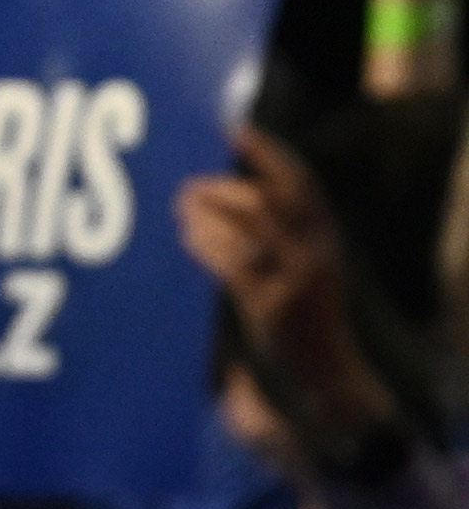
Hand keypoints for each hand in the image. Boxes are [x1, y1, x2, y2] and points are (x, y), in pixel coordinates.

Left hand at [175, 127, 396, 454]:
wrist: (326, 379)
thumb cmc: (302, 323)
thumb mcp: (298, 272)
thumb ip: (272, 238)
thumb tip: (217, 200)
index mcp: (325, 239)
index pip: (301, 184)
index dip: (269, 152)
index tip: (233, 129)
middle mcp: (315, 253)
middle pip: (270, 199)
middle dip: (226, 185)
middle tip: (187, 185)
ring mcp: (296, 280)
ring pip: (251, 228)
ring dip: (211, 212)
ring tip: (181, 207)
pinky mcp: (273, 308)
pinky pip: (237, 265)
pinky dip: (210, 244)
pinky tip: (187, 237)